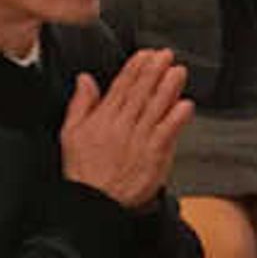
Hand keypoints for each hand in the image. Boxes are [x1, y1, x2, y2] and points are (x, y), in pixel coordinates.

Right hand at [58, 47, 192, 207]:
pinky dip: (177, 117)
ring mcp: (139, 140)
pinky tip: (185, 104)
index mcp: (102, 118)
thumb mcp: (70, 133)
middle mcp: (122, 126)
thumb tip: (85, 79)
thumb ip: (81, 104)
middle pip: (141, 93)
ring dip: (169, 88)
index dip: (136, 68)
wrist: (95, 202)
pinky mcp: (154, 155)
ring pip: (156, 108)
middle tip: (166, 55)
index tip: (146, 54)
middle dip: (155, 71)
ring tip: (178, 72)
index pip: (122, 87)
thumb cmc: (85, 172)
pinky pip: (167, 132)